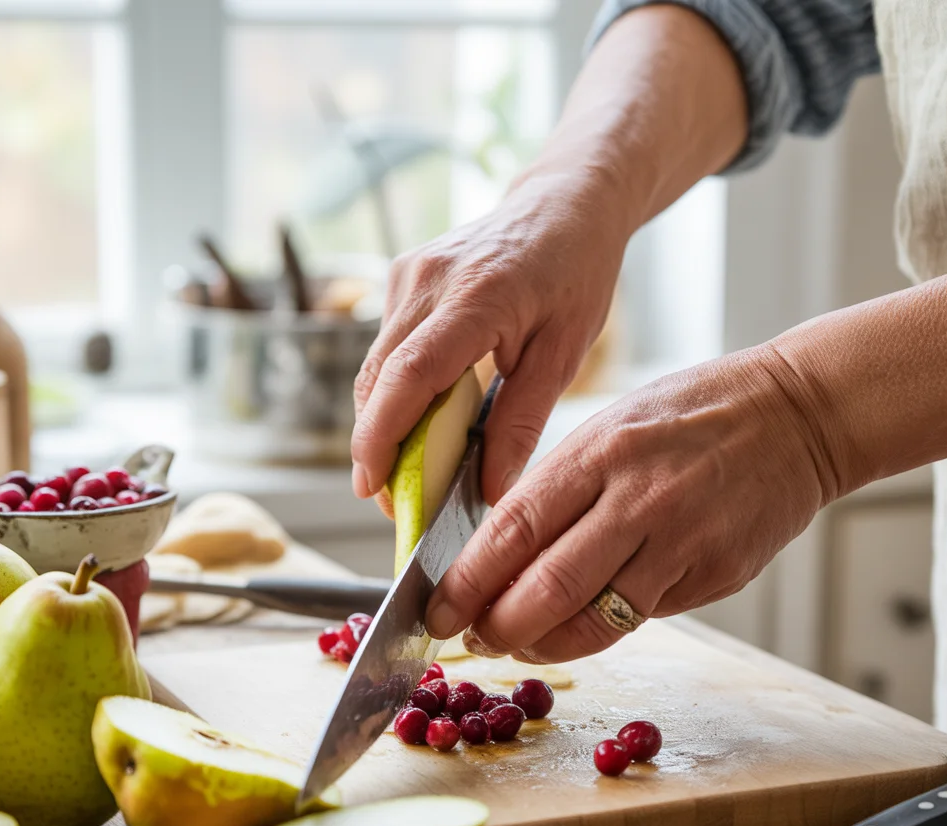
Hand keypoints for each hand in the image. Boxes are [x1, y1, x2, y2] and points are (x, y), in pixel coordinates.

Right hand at [351, 169, 630, 510]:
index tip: (371, 486)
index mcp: (476, 297)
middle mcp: (428, 280)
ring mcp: (408, 274)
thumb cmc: (575, 272)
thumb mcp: (564, 354)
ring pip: (374, 367)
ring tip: (401, 473)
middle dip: (375, 446)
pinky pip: (385, 347)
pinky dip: (392, 392)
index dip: (381, 436)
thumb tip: (491, 490)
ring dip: (380, 422)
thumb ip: (523, 422)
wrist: (564, 202)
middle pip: (378, 377)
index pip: (409, 375)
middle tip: (389, 500)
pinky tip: (413, 423)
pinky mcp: (402, 277)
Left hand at [425, 348, 835, 662]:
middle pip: (548, 589)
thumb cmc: (690, 416)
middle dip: (497, 628)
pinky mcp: (717, 575)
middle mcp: (639, 499)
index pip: (514, 529)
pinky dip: (605, 626)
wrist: (796, 416)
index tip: (438, 611)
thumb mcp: (610, 426)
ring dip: (545, 644)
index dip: (467, 582)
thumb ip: (558, 488)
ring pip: (596, 623)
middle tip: (474, 639)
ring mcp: (683, 543)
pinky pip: (645, 616)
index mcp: (600, 452)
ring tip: (520, 641)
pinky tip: (587, 618)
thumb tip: (500, 554)